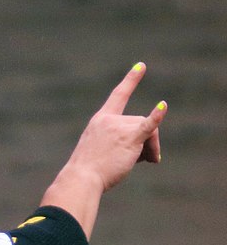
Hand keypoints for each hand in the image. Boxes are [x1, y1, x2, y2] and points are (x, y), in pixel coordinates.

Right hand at [68, 62, 166, 192]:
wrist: (82, 178)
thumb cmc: (88, 172)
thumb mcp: (99, 152)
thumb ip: (120, 146)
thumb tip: (149, 154)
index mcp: (100, 120)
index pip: (118, 96)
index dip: (131, 81)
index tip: (141, 66)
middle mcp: (110, 120)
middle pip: (139, 122)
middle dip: (147, 142)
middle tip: (149, 161)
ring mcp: (119, 128)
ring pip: (148, 131)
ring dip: (151, 148)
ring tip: (150, 162)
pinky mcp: (129, 139)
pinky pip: (147, 126)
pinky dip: (156, 116)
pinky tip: (162, 106)